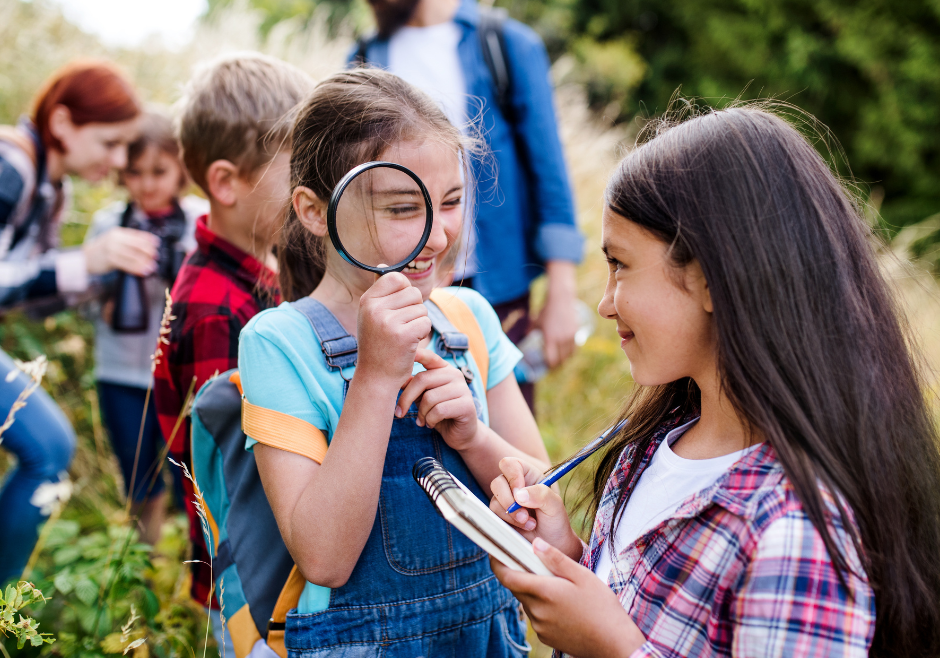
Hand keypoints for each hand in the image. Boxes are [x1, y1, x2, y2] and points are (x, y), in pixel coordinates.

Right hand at [84, 227, 159, 275]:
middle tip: (156, 256)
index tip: (157, 243)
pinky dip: (136, 268)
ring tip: (153, 267)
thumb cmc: (103, 250)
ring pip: (132, 256)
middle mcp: (115, 239)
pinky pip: (127, 265)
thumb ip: (127, 241)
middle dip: (148, 251)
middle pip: (136, 245)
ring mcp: (111, 249)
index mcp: (118, 232)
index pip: (136, 234)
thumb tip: (147, 246)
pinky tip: (143, 271)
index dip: (148, 239)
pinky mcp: (109, 260)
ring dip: (144, 262)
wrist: (84, 258)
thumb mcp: (114, 241)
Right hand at [356, 273, 430, 387]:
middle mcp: (374, 308)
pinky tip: (409, 344)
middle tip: (401, 327)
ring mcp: (388, 322)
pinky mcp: (403, 335)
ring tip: (404, 337)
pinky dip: (422, 334)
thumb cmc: (378, 344)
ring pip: (421, 309)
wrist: (376, 377)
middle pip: (413, 293)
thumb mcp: (372, 315)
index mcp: (367, 300)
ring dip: (419, 323)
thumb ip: (380, 291)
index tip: (399, 309)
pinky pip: (425, 323)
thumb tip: (384, 265)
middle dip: (414, 310)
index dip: (405, 292)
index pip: (396, 278)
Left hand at [396, 349, 479, 449]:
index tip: (402, 352)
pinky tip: (431, 424)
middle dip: (406, 398)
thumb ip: (413, 385)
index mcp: (443, 369)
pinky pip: (438, 411)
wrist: (461, 434)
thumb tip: (395, 377)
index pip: (428, 357)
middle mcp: (455, 374)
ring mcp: (463, 388)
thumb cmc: (438, 413)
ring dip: (421, 413)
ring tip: (422, 420)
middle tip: (399, 413)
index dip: (417, 353)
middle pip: (422, 379)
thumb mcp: (423, 397)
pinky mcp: (466, 405)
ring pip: (429, 398)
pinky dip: (430, 420)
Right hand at [489, 457, 582, 559]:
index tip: (520, 493)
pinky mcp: (499, 515)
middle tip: (525, 514)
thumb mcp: (555, 505)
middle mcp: (514, 485)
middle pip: (497, 482)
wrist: (552, 543)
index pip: (510, 464)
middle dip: (509, 501)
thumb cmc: (555, 520)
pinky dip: (508, 522)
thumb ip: (541, 494)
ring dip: (511, 515)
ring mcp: (505, 500)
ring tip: (530, 523)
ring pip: (494, 501)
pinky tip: (523, 527)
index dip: (512, 477)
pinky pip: (493, 515)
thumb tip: (519, 495)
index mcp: (528, 475)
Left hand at [491, 538, 645, 657]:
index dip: (497, 562)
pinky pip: (537, 616)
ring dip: (535, 591)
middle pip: (518, 587)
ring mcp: (540, 626)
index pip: (507, 576)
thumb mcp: (582, 576)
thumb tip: (535, 543)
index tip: (496, 551)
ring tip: (559, 585)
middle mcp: (536, 611)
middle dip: (522, 573)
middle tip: (538, 563)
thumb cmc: (602, 607)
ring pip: (528, 601)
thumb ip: (556, 559)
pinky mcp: (546, 636)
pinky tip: (564, 604)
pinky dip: (543, 606)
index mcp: (543, 592)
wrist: (614, 644)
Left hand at [535, 261, 578, 367]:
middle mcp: (561, 339)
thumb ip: (530, 331)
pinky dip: (571, 353)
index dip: (549, 366)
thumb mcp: (535, 321)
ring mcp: (570, 336)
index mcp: (550, 338)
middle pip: (561, 360)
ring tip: (560, 362)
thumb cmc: (546, 311)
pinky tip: (567, 354)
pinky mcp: (576, 332)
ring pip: (569, 355)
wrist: (561, 299)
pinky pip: (575, 348)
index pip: (551, 359)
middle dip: (557, 365)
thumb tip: (524, 336)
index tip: (547, 367)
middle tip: (553, 368)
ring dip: (565, 360)